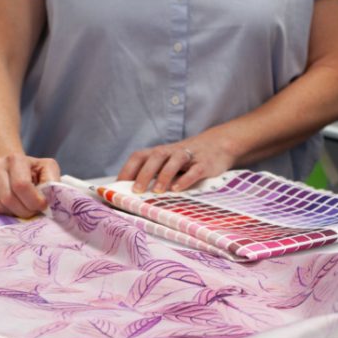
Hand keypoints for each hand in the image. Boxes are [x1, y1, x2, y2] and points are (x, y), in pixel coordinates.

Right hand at [0, 154, 60, 217]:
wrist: (8, 165)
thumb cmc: (30, 170)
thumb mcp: (47, 168)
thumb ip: (53, 180)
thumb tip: (51, 197)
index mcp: (15, 159)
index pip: (21, 186)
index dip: (34, 201)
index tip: (42, 205)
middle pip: (8, 199)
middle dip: (24, 210)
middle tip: (32, 210)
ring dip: (13, 213)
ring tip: (22, 207)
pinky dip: (1, 212)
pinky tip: (9, 206)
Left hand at [118, 134, 235, 193]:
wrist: (219, 144)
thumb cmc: (187, 159)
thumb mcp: (169, 162)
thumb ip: (154, 173)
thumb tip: (132, 193)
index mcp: (160, 152)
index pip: (139, 156)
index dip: (128, 169)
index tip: (118, 185)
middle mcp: (172, 152)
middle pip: (156, 157)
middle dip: (144, 173)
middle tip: (136, 191)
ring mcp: (190, 157)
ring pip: (174, 160)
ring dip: (164, 175)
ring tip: (158, 191)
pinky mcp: (205, 163)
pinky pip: (195, 170)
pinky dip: (186, 179)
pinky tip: (178, 189)